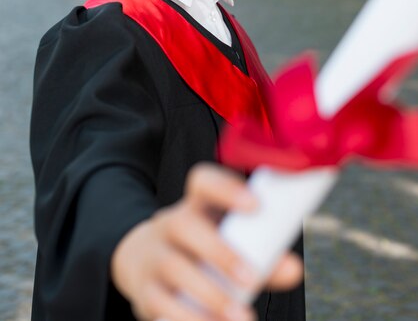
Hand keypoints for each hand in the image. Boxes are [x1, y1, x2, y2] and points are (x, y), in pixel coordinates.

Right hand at [110, 163, 302, 320]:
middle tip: (252, 278)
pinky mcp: (145, 291)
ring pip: (174, 267)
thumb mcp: (226, 242)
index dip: (226, 189)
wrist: (141, 261)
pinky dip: (188, 319)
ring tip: (242, 317)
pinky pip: (160, 303)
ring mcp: (154, 256)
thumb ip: (261, 254)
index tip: (256, 205)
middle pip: (185, 225)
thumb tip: (293, 269)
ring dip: (210, 295)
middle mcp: (171, 224)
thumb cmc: (200, 249)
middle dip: (220, 252)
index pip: (203, 182)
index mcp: (196, 205)